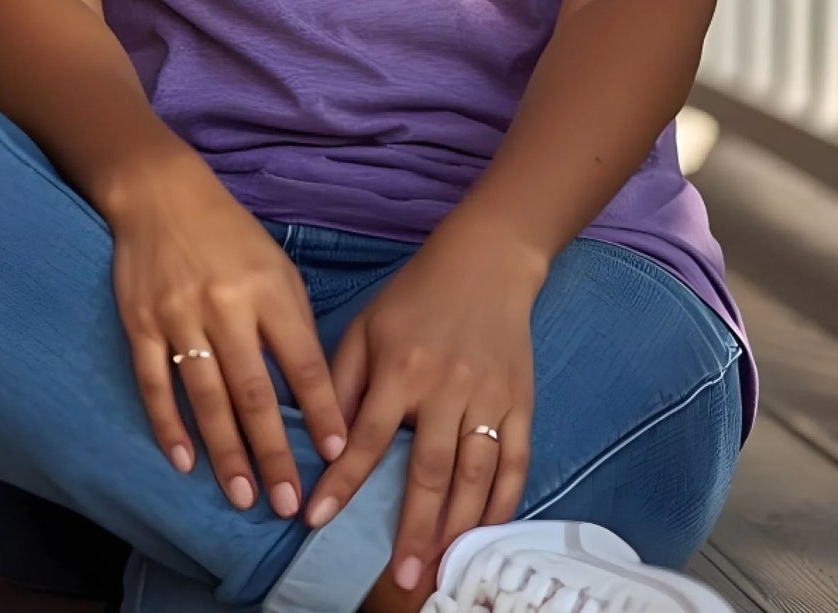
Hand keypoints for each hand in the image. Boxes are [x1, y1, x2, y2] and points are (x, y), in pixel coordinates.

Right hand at [104, 144, 347, 515]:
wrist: (161, 195)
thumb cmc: (231, 235)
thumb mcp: (277, 267)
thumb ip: (294, 323)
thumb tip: (314, 390)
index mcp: (268, 290)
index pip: (302, 361)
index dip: (321, 409)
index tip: (337, 453)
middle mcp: (226, 306)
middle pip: (253, 391)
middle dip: (273, 452)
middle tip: (288, 504)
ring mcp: (180, 317)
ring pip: (205, 397)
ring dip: (226, 452)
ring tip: (244, 496)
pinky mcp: (141, 323)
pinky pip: (155, 384)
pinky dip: (169, 426)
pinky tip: (184, 463)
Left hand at [304, 215, 545, 592]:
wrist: (487, 261)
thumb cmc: (416, 295)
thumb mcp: (366, 326)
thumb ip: (343, 381)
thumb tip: (325, 439)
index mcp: (402, 366)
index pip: (369, 437)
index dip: (343, 481)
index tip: (316, 519)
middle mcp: (447, 386)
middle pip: (430, 469)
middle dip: (413, 528)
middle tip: (400, 578)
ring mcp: (489, 396)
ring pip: (475, 473)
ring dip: (457, 527)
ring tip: (438, 568)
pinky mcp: (521, 401)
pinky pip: (515, 461)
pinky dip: (503, 501)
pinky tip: (486, 532)